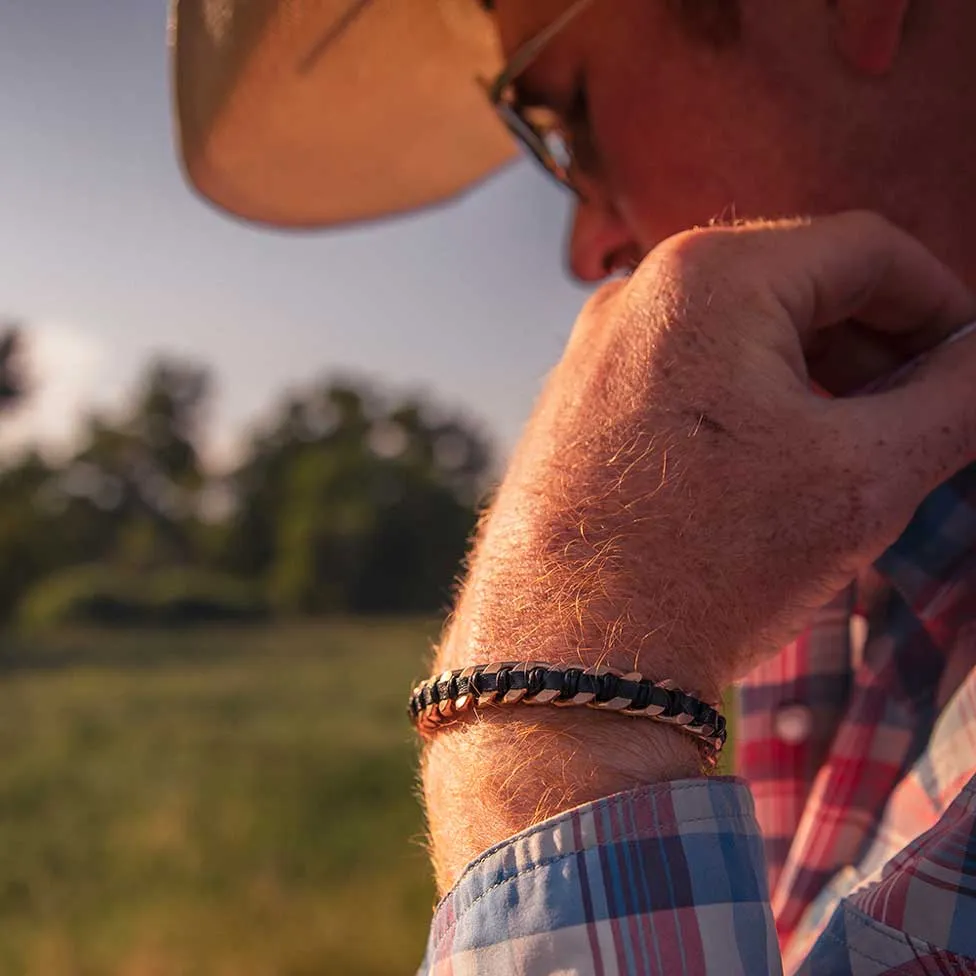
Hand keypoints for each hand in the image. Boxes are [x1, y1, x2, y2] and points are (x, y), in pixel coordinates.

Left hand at [424, 212, 975, 890]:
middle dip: (874, 348)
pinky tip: (765, 471)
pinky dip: (745, 404)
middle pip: (798, 286)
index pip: (867, 250)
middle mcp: (636, 292)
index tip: (967, 370)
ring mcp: (596, 348)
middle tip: (916, 423)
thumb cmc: (708, 564)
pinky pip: (684, 374)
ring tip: (844, 457)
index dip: (941, 306)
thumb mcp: (864, 475)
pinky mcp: (575, 401)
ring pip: (739, 334)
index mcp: (709, 276)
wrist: (568, 658)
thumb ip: (957, 397)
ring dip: (812, 380)